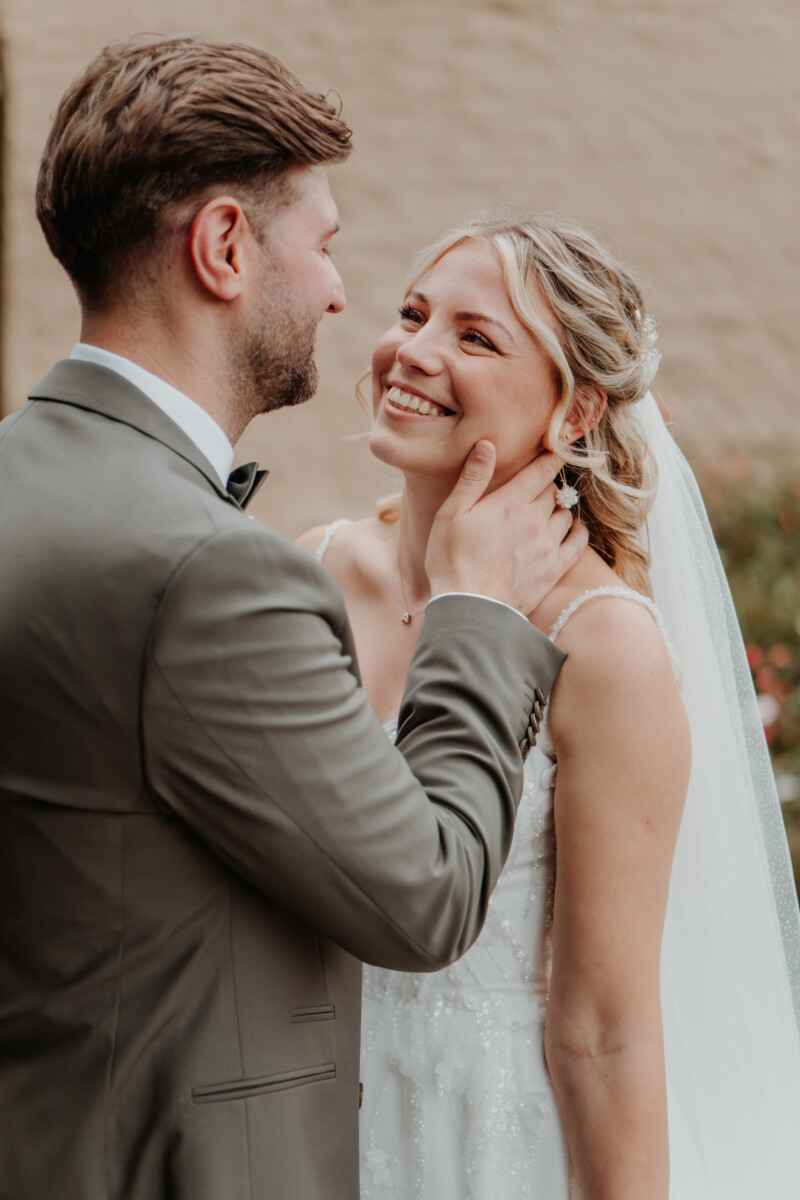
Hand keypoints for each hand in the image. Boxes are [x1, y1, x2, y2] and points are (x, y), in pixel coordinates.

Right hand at [426, 441, 587, 612]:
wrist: (469, 609)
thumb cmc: (451, 560)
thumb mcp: (451, 514)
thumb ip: (472, 478)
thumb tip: (487, 444)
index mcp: (510, 502)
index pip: (542, 470)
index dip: (549, 457)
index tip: (552, 452)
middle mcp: (535, 520)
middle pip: (554, 491)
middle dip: (548, 485)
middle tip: (539, 485)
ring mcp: (548, 545)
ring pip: (566, 514)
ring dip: (559, 508)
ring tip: (548, 509)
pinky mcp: (554, 569)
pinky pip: (579, 543)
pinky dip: (579, 532)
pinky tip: (572, 529)